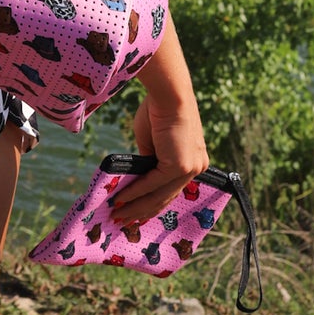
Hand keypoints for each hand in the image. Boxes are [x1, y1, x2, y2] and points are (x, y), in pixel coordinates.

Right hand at [110, 95, 208, 227]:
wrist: (168, 93)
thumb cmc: (158, 109)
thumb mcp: (152, 141)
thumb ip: (150, 159)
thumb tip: (139, 176)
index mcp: (193, 160)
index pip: (172, 188)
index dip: (152, 202)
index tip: (136, 213)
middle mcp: (196, 167)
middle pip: (166, 196)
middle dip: (142, 211)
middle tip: (123, 220)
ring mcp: (189, 168)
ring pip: (159, 194)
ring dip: (137, 206)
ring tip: (118, 215)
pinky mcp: (180, 166)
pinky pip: (153, 184)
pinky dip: (135, 192)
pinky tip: (121, 199)